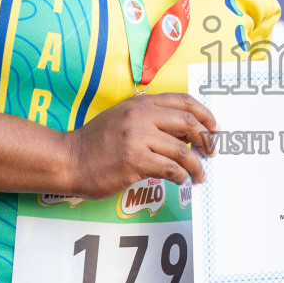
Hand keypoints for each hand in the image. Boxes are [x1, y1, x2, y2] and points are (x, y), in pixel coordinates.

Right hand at [66, 92, 217, 197]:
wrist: (69, 160)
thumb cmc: (96, 142)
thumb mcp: (123, 118)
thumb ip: (151, 119)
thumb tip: (185, 132)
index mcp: (140, 103)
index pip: (183, 101)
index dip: (204, 114)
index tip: (214, 127)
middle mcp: (140, 116)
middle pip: (188, 123)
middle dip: (206, 139)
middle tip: (211, 152)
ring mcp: (137, 138)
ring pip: (182, 150)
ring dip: (196, 165)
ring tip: (200, 174)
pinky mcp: (134, 161)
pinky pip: (169, 168)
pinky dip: (181, 176)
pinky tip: (181, 181)